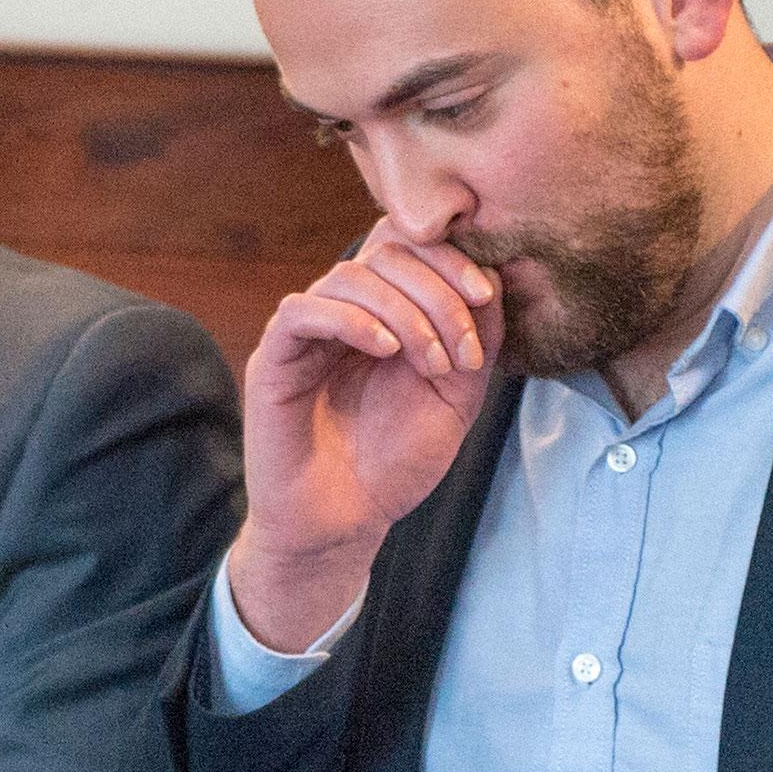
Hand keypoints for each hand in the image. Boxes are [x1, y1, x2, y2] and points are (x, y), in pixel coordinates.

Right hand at [229, 221, 502, 649]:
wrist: (345, 523)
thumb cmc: (395, 464)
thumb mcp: (456, 397)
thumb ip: (477, 339)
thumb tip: (499, 275)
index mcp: (386, 314)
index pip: (409, 248)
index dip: (449, 258)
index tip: (485, 295)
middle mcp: (344, 313)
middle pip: (383, 253)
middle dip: (436, 290)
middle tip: (461, 349)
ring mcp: (307, 333)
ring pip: (348, 276)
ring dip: (404, 310)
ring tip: (430, 363)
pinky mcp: (273, 358)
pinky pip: (302, 311)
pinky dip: (350, 319)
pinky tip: (385, 350)